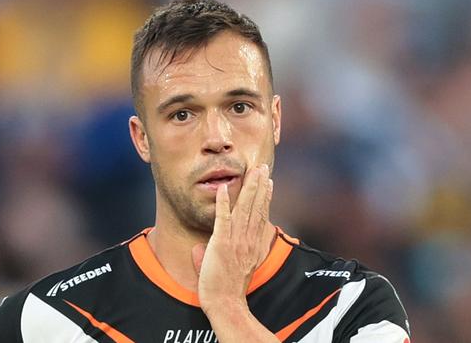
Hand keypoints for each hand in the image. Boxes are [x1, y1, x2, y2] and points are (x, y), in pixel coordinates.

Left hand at [192, 164, 273, 312]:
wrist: (226, 304)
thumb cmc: (227, 290)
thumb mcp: (233, 269)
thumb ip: (220, 255)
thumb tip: (201, 249)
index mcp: (253, 246)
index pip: (261, 216)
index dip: (266, 198)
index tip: (269, 183)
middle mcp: (248, 240)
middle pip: (256, 208)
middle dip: (260, 186)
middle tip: (264, 167)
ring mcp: (236, 241)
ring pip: (244, 209)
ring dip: (248, 188)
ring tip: (252, 171)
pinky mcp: (221, 243)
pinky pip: (223, 219)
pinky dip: (223, 203)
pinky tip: (223, 189)